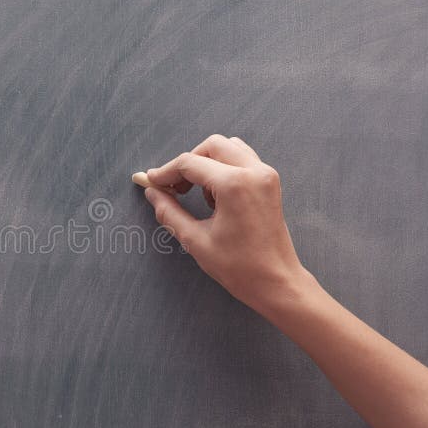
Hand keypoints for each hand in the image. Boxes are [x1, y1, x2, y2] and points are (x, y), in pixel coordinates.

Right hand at [139, 134, 306, 312]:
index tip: (150, 182)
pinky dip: (223, 167)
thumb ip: (169, 212)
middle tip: (172, 187)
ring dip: (206, 162)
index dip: (165, 172)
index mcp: (235, 185)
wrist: (276, 281)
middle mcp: (254, 172)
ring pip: (228, 147)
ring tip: (194, 192)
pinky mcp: (270, 182)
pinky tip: (214, 195)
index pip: (190, 163)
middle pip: (211, 146)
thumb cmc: (239, 267)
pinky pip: (242, 159)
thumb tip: (152, 193)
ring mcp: (266, 175)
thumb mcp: (195, 240)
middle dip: (187, 163)